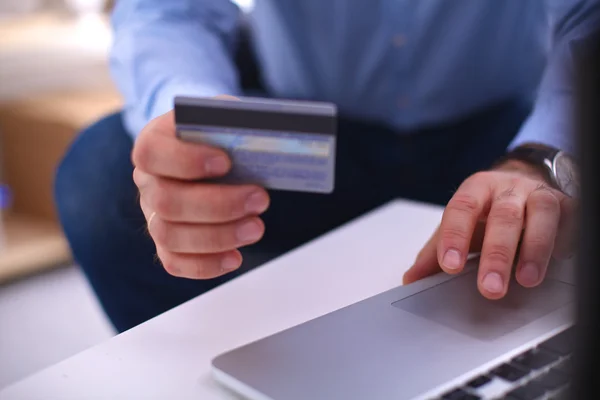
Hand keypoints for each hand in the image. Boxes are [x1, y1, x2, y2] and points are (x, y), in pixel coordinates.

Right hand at [132, 107, 269, 278]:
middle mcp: (147, 181)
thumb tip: (261, 135)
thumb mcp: (226, 117)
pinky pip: (175, 262)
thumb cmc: (220, 135)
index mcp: (154, 142)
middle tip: (260, 200)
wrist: (214, 153)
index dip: (185, 160)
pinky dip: (206, 265)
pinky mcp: (167, 242)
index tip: (226, 162)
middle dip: (218, 205)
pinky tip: (235, 258)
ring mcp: (153, 214)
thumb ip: (235, 122)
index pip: (151, 153)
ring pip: (170, 235)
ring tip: (256, 228)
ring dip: (218, 236)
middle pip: (166, 201)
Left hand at [403, 160, 575, 298]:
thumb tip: (411, 279)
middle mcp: (508, 189)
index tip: (449, 266)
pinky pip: (571, 218)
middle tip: (490, 288)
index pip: (461, 209)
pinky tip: (560, 260)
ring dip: (535, 249)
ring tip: (527, 280)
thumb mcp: (458, 226)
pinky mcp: (567, 204)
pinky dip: (566, 239)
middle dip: (497, 254)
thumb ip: (434, 252)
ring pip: (542, 213)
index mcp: (475, 190)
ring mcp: (539, 194)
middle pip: (503, 216)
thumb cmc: (486, 211)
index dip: (455, 237)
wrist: (523, 181)